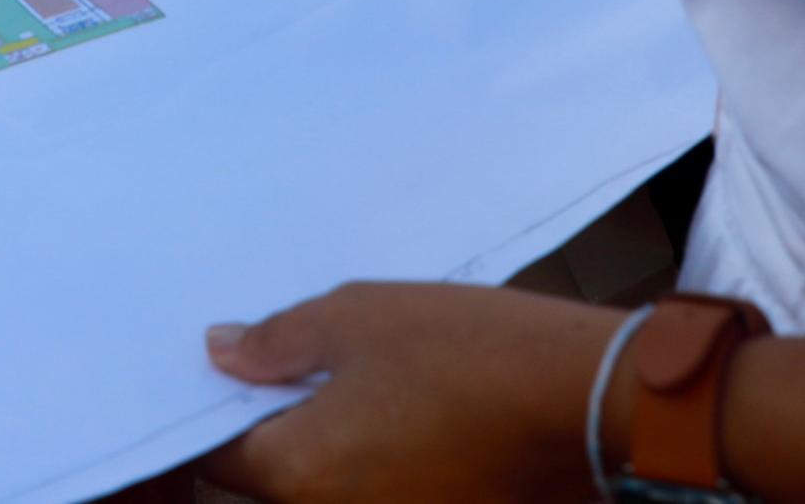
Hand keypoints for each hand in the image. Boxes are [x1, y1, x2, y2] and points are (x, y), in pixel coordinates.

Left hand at [203, 281, 610, 503]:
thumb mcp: (356, 318)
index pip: (219, 457)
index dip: (217, 411)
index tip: (236, 370)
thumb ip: (278, 341)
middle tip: (300, 364)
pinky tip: (404, 414)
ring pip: (330, 492)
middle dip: (277, 427)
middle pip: (273, 480)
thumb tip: (222, 352)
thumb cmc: (468, 354)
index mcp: (299, 474)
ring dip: (332, 446)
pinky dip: (378, 464)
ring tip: (362, 383)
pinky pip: (379, 497)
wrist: (587, 401)